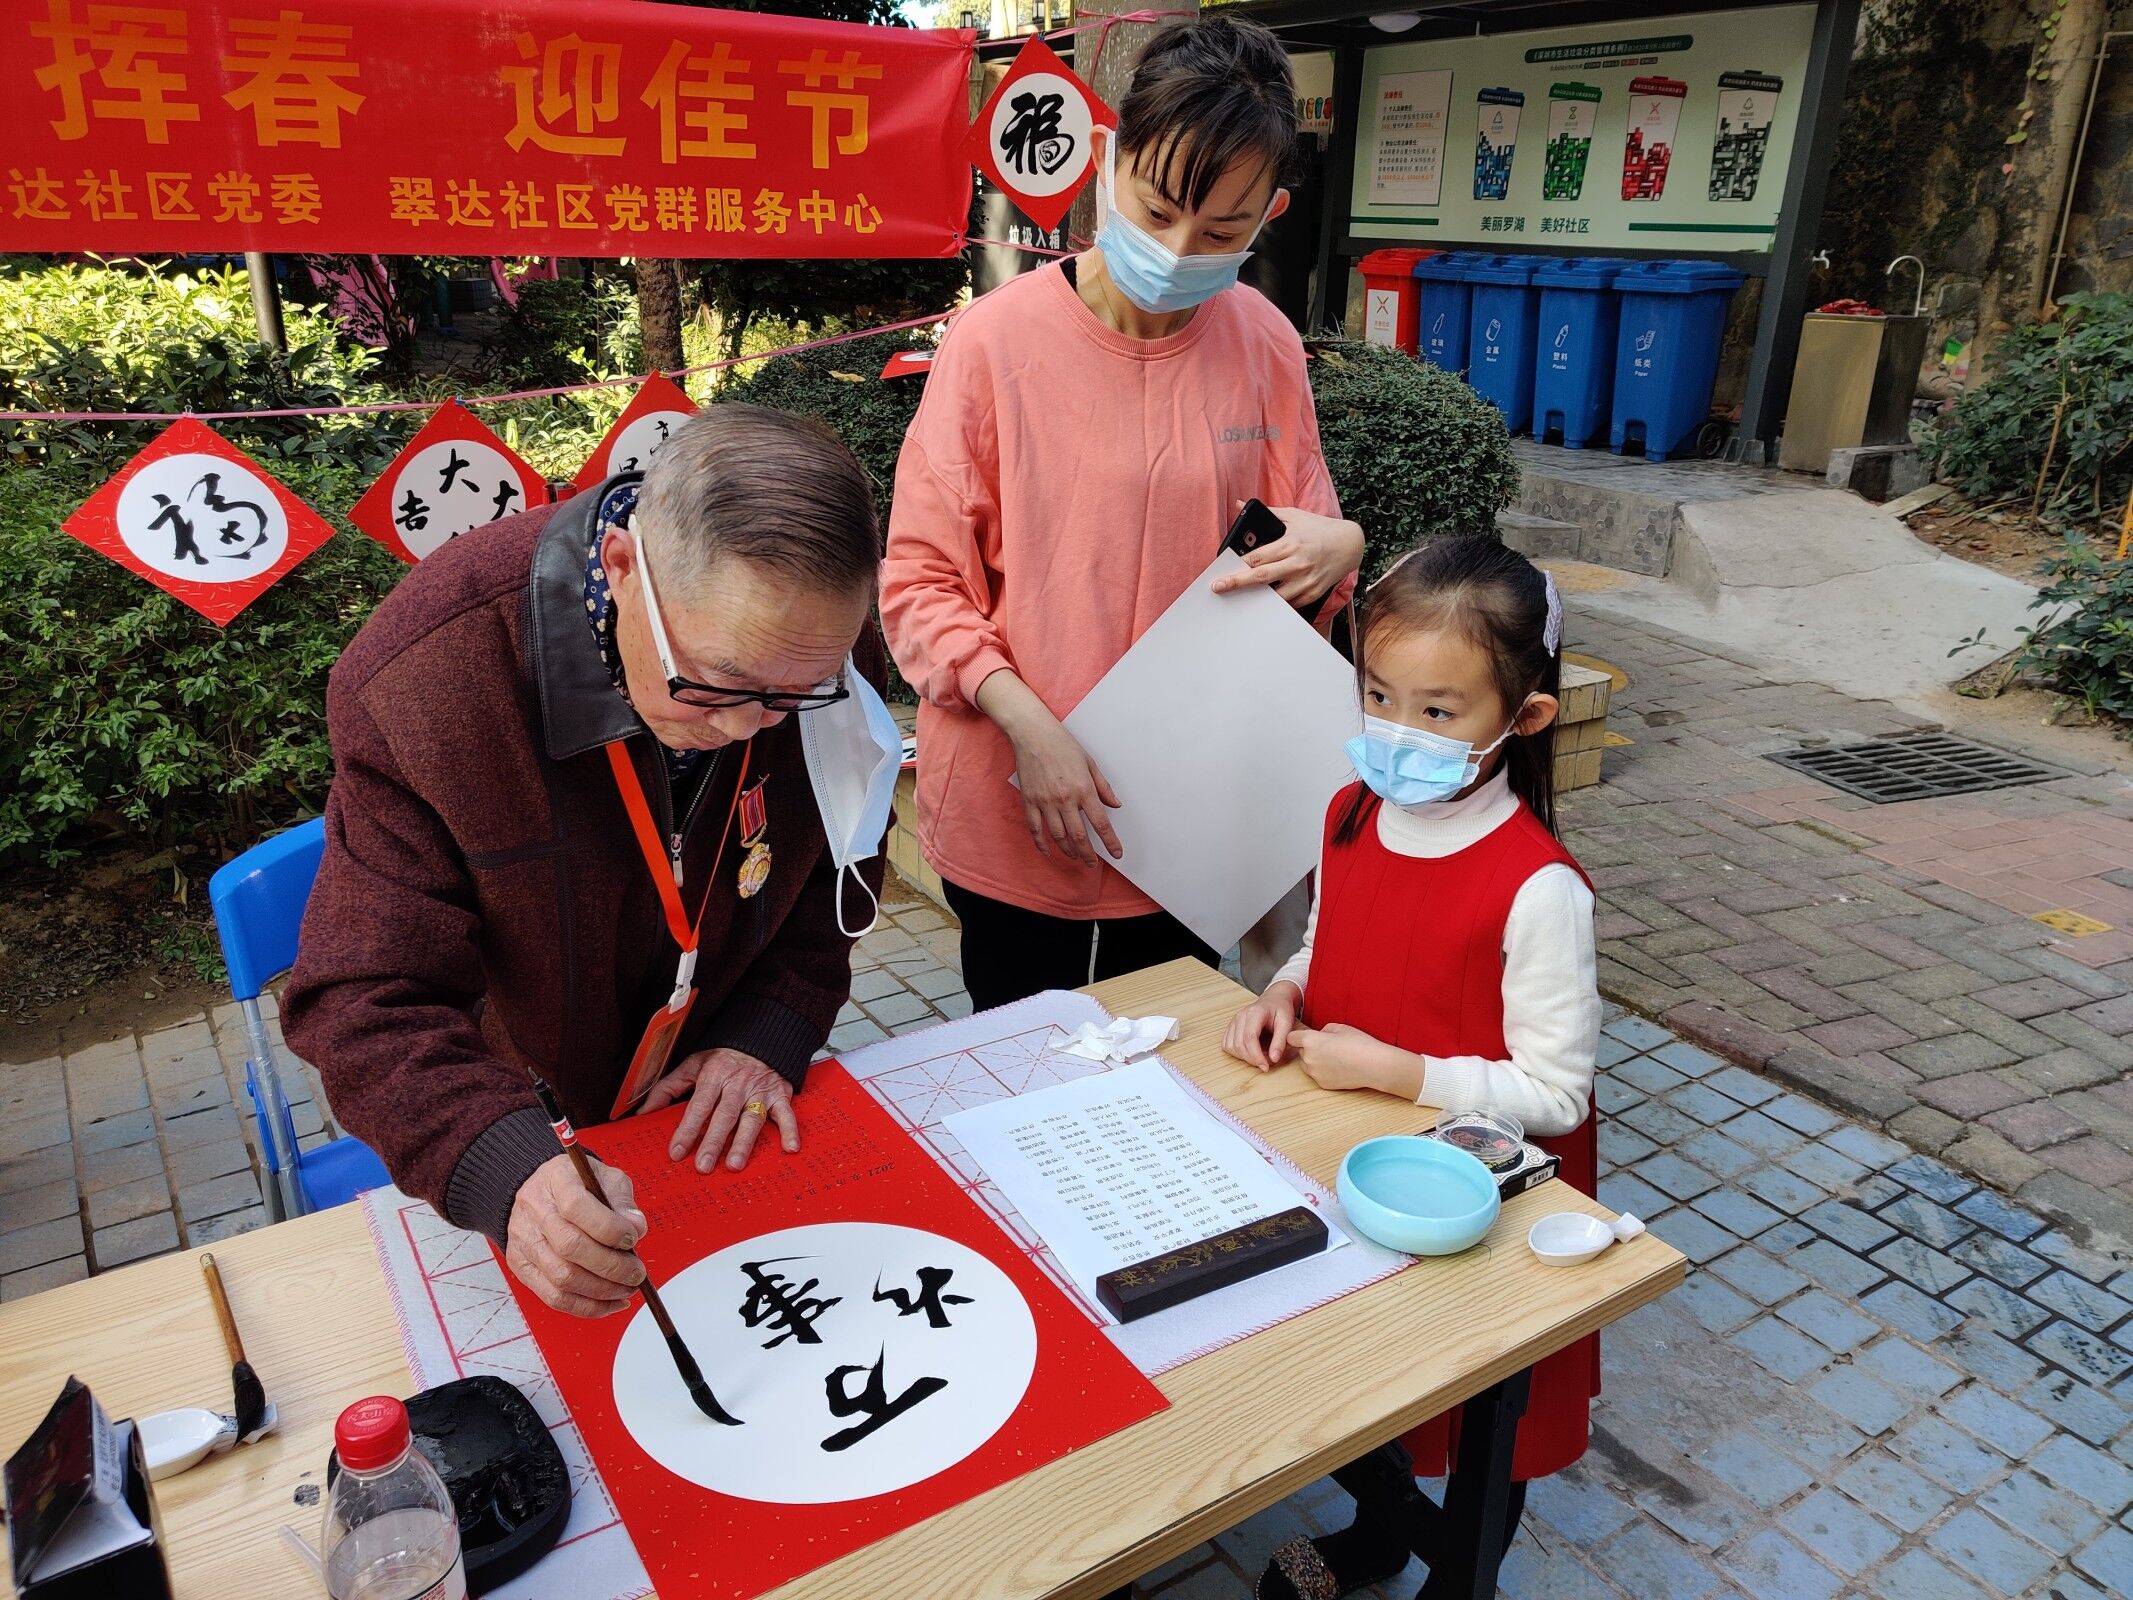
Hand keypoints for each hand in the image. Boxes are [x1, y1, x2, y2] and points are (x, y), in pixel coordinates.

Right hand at [504, 1152, 648, 1318]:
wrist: (541, 1190)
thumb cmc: (578, 1184)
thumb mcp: (605, 1177)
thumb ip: (622, 1201)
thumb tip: (636, 1227)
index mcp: (557, 1180)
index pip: (576, 1207)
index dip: (609, 1228)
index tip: (633, 1238)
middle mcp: (535, 1211)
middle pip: (570, 1247)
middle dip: (612, 1266)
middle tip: (636, 1273)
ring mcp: (525, 1241)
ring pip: (562, 1278)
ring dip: (602, 1291)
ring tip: (627, 1288)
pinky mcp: (522, 1267)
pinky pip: (554, 1297)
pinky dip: (587, 1306)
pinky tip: (610, 1302)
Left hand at [641, 1047, 798, 1171]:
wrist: (762, 1036)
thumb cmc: (724, 1055)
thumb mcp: (693, 1064)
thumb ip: (668, 1087)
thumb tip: (643, 1112)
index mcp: (714, 1076)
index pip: (699, 1106)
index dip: (688, 1129)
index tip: (677, 1151)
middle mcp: (737, 1085)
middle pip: (724, 1116)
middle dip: (713, 1142)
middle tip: (703, 1166)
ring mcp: (760, 1091)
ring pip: (752, 1119)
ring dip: (744, 1142)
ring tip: (734, 1165)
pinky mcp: (781, 1095)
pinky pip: (787, 1114)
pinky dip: (790, 1131)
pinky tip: (789, 1148)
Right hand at [1004, 703, 1122, 865]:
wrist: (1033, 734)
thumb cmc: (1062, 744)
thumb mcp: (1090, 762)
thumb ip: (1103, 787)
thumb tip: (1115, 804)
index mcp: (1083, 789)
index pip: (1100, 824)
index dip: (1110, 842)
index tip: (1116, 853)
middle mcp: (1065, 799)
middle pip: (1079, 837)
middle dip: (1088, 854)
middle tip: (1093, 863)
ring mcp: (1045, 802)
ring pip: (1059, 836)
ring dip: (1069, 851)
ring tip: (1076, 857)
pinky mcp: (1030, 801)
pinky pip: (1036, 829)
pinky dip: (1042, 844)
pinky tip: (1049, 851)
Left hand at [1210, 507, 1363, 605]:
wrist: (1350, 544)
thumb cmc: (1319, 529)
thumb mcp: (1294, 516)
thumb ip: (1266, 513)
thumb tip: (1239, 504)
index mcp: (1290, 543)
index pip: (1258, 557)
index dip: (1238, 565)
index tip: (1222, 571)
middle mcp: (1298, 563)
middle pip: (1261, 577)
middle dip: (1237, 583)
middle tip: (1218, 588)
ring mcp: (1306, 580)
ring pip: (1276, 595)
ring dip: (1257, 598)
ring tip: (1242, 599)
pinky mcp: (1313, 592)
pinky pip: (1290, 603)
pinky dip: (1277, 602)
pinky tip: (1266, 601)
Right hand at [1223, 981, 1301, 1069]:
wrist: (1274, 1000)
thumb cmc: (1280, 1010)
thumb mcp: (1287, 1023)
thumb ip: (1280, 1041)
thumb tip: (1274, 1059)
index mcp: (1254, 1013)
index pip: (1249, 1038)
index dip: (1256, 1056)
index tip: (1266, 1067)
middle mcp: (1240, 1016)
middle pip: (1239, 1044)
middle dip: (1252, 1059)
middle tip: (1267, 1064)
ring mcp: (1233, 1021)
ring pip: (1231, 1046)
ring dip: (1244, 1057)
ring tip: (1260, 1056)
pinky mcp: (1230, 1027)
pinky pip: (1227, 1045)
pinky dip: (1236, 1053)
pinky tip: (1249, 1052)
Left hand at [1287, 1023, 1420, 1097]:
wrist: (1373, 1065)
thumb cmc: (1359, 1043)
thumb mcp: (1340, 1027)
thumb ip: (1324, 1030)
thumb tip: (1320, 1035)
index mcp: (1310, 1041)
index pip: (1290, 1038)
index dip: (1297, 1036)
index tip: (1304, 1035)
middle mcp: (1308, 1058)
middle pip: (1300, 1052)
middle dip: (1308, 1048)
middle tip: (1327, 1046)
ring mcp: (1315, 1073)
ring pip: (1307, 1065)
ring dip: (1314, 1060)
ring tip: (1334, 1057)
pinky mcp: (1322, 1084)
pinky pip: (1317, 1075)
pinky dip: (1323, 1071)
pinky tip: (1339, 1067)